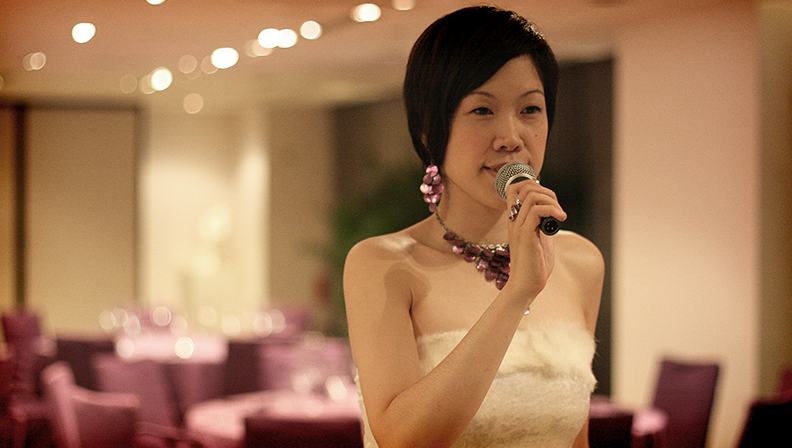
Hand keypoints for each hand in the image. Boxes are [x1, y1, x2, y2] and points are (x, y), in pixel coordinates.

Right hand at [503, 180, 565, 297]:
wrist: (526, 285)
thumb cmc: (535, 265)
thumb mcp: (540, 238)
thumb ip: (543, 223)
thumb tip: (553, 212)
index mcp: (516, 219)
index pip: (515, 188)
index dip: (534, 185)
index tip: (550, 201)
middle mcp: (514, 220)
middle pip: (525, 187)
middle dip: (548, 192)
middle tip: (558, 210)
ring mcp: (518, 226)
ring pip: (532, 195)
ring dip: (552, 201)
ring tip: (560, 216)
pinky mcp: (525, 235)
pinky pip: (536, 211)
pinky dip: (552, 211)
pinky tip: (560, 220)